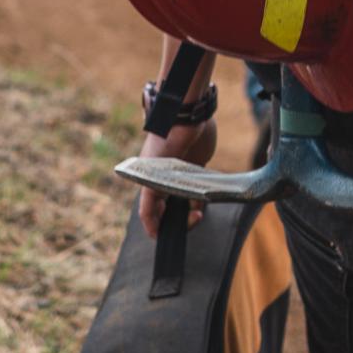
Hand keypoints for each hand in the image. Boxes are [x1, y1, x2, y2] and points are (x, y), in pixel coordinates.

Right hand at [137, 111, 219, 240]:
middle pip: (167, 210)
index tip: (164, 238)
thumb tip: (147, 221)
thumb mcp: (153, 172)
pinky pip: (196, 190)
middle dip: (177, 221)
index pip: (148, 211)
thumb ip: (149, 196)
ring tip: (199, 213)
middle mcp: (162, 180)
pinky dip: (200, 200)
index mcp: (148, 182)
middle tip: (192, 221)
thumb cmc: (165, 140)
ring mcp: (178, 175)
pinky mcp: (195, 167)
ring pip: (183, 202)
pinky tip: (205, 203)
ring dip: (190, 211)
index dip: (155, 226)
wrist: (186, 115)